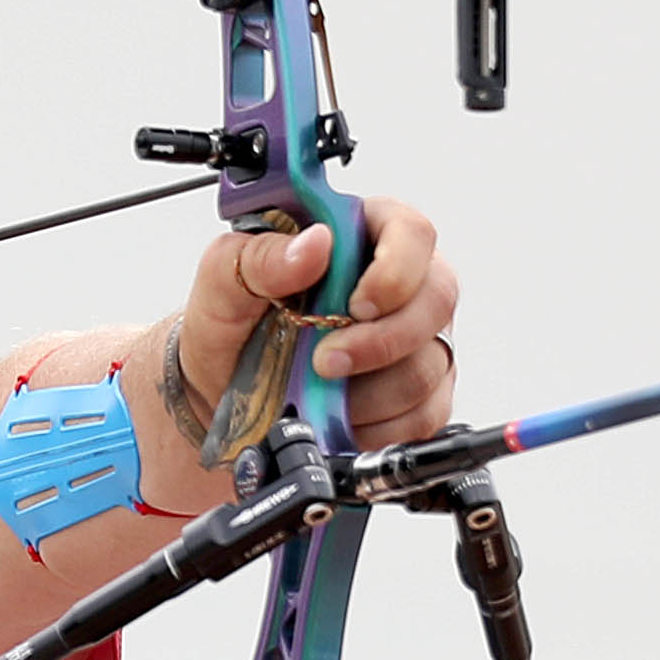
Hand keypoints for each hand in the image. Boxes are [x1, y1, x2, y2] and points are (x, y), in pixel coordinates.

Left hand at [161, 200, 460, 457]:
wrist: (221, 393)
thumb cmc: (230, 325)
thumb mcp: (223, 280)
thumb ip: (261, 256)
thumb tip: (313, 245)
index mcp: (359, 235)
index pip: (411, 232)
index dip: (396, 269)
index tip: (356, 305)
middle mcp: (400, 284)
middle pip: (438, 298)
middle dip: (384, 341)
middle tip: (326, 362)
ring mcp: (415, 340)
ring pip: (430, 364)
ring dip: (370, 392)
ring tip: (318, 391)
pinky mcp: (419, 394)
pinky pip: (425, 415)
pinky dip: (378, 426)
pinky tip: (341, 417)